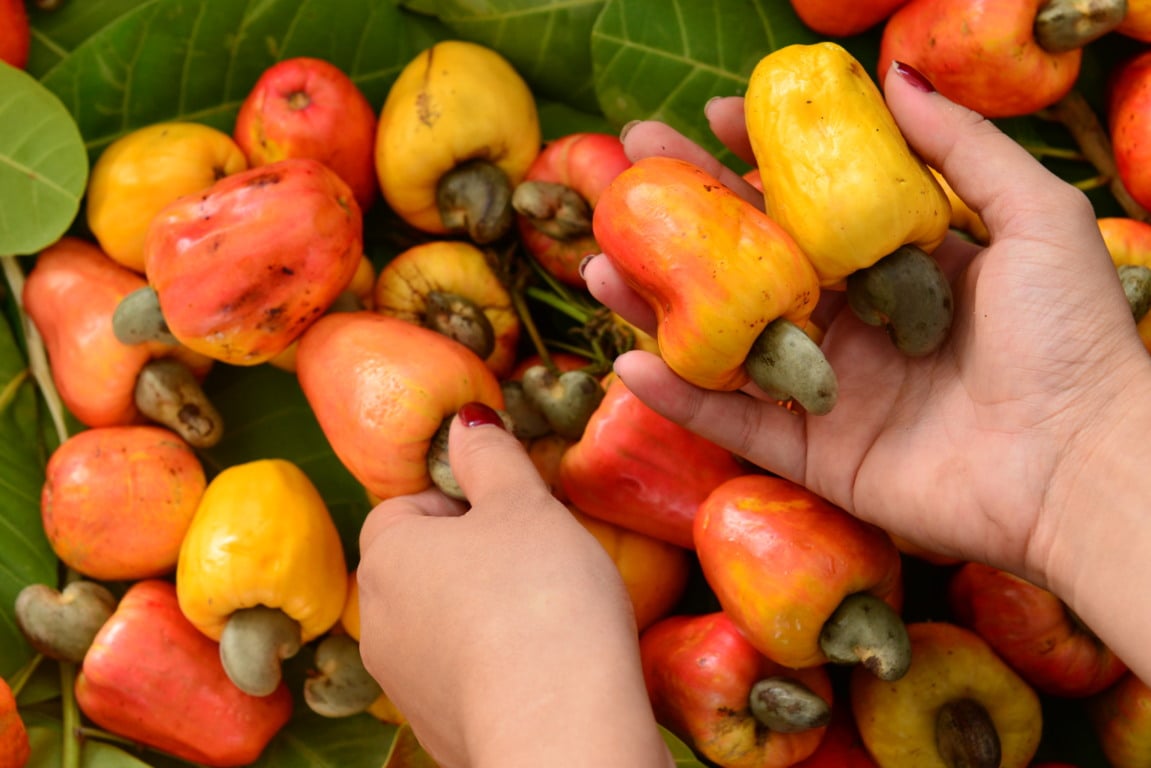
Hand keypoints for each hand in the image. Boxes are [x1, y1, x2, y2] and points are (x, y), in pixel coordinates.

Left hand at [357, 403, 672, 767]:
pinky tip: (543, 665)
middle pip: (424, 567)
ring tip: (548, 614)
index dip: (462, 502)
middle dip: (476, 557)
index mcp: (387, 556)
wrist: (561, 730)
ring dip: (486, 612)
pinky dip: (497, 665)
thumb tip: (465, 421)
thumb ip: (491, 456)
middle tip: (538, 559)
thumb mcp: (522, 505)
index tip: (512, 513)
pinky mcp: (439, 731)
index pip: (405, 507)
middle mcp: (379, 624)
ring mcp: (405, 686)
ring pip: (444, 624)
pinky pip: (465, 676)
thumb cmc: (539, 598)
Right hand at [585, 62, 1150, 593]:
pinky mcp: (813, 454)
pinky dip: (679, 398)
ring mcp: (828, 389)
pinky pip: (732, 422)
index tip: (712, 119)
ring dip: (658, 305)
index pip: (808, 204)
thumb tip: (896, 77)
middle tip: (626, 174)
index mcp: (897, 265)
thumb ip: (961, 147)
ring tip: (597, 262)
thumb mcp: (1031, 216)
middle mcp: (853, 324)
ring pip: (725, 340)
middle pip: (749, 265)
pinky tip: (629, 359)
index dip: (757, 159)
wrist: (1078, 464)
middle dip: (685, 219)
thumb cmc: (1069, 337)